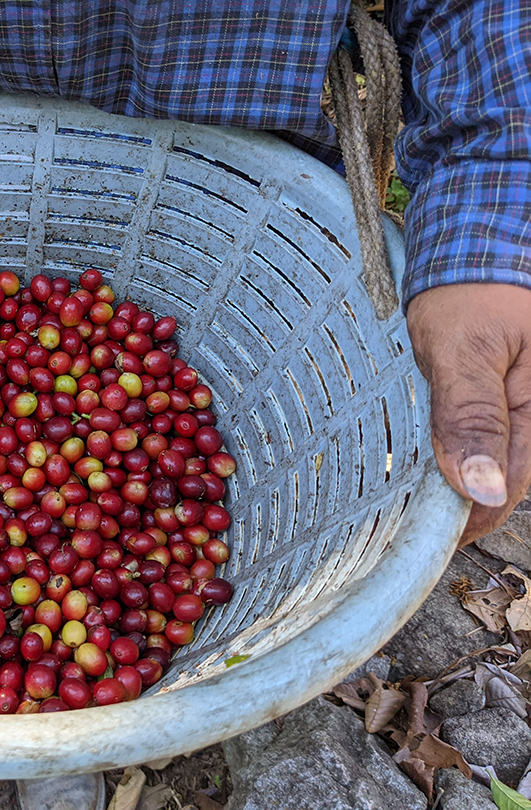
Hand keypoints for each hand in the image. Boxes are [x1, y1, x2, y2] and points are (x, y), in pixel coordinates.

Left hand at [406, 283, 530, 545]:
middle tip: (400, 517)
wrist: (478, 237)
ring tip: (405, 488)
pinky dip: (455, 444)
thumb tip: (481, 489)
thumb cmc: (470, 287)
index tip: (420, 539)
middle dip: (458, 500)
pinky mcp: (508, 392)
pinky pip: (485, 430)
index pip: (507, 490)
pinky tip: (422, 449)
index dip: (466, 521)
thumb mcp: (462, 348)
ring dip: (454, 473)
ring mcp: (525, 401)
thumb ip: (471, 417)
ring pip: (493, 456)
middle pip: (501, 478)